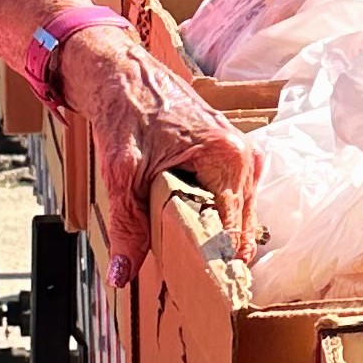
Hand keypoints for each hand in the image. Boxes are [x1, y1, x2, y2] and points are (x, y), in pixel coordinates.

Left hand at [62, 24, 256, 288]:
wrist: (118, 73)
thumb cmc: (123, 111)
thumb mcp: (122, 175)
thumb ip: (128, 228)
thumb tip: (122, 274)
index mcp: (228, 158)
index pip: (234, 231)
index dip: (218, 262)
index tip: (206, 289)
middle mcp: (244, 156)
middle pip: (240, 226)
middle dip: (214, 250)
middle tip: (188, 275)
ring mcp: (241, 154)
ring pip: (236, 214)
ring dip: (213, 232)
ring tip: (185, 249)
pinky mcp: (230, 154)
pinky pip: (230, 198)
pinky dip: (212, 213)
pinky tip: (188, 221)